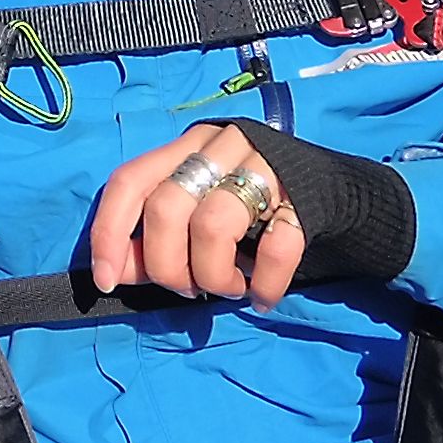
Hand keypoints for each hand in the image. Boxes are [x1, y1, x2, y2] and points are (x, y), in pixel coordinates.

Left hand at [89, 120, 423, 306]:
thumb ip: (153, 240)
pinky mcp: (306, 193)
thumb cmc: (251, 209)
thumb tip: (114, 272)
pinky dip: (263, 283)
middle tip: (189, 288)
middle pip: (167, 207)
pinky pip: (275, 247)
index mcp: (185, 146)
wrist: (336, 193)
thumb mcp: (196, 216)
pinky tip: (261, 297)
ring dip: (214, 275)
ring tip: (229, 288)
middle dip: (168, 266)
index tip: (106, 279)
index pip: (129, 181)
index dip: (109, 232)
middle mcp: (220, 145)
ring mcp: (265, 163)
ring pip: (213, 224)